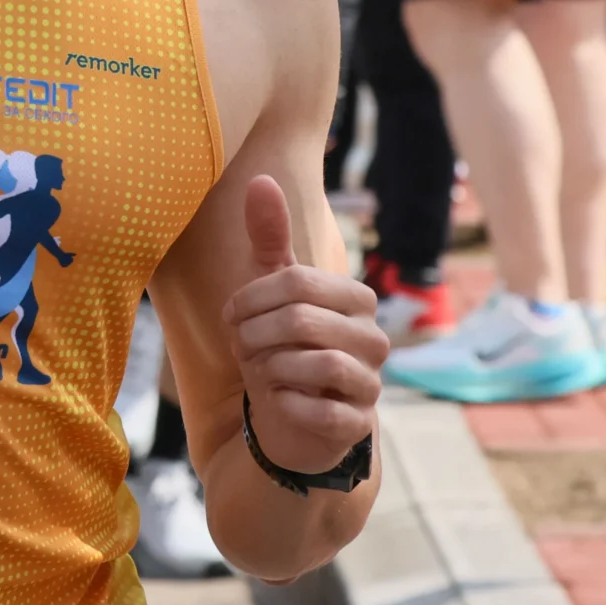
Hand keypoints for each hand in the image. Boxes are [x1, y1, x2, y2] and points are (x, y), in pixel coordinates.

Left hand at [221, 174, 384, 477]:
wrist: (288, 417)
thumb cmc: (280, 345)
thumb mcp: (271, 290)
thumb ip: (270, 237)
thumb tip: (260, 179)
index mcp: (356, 299)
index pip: (297, 281)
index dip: (251, 299)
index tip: (231, 317)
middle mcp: (374, 339)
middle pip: (302, 321)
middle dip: (255, 336)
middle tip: (242, 348)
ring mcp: (372, 383)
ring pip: (317, 364)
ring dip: (271, 369)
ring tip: (261, 372)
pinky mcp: (359, 425)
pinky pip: (322, 411)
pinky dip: (287, 405)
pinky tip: (278, 401)